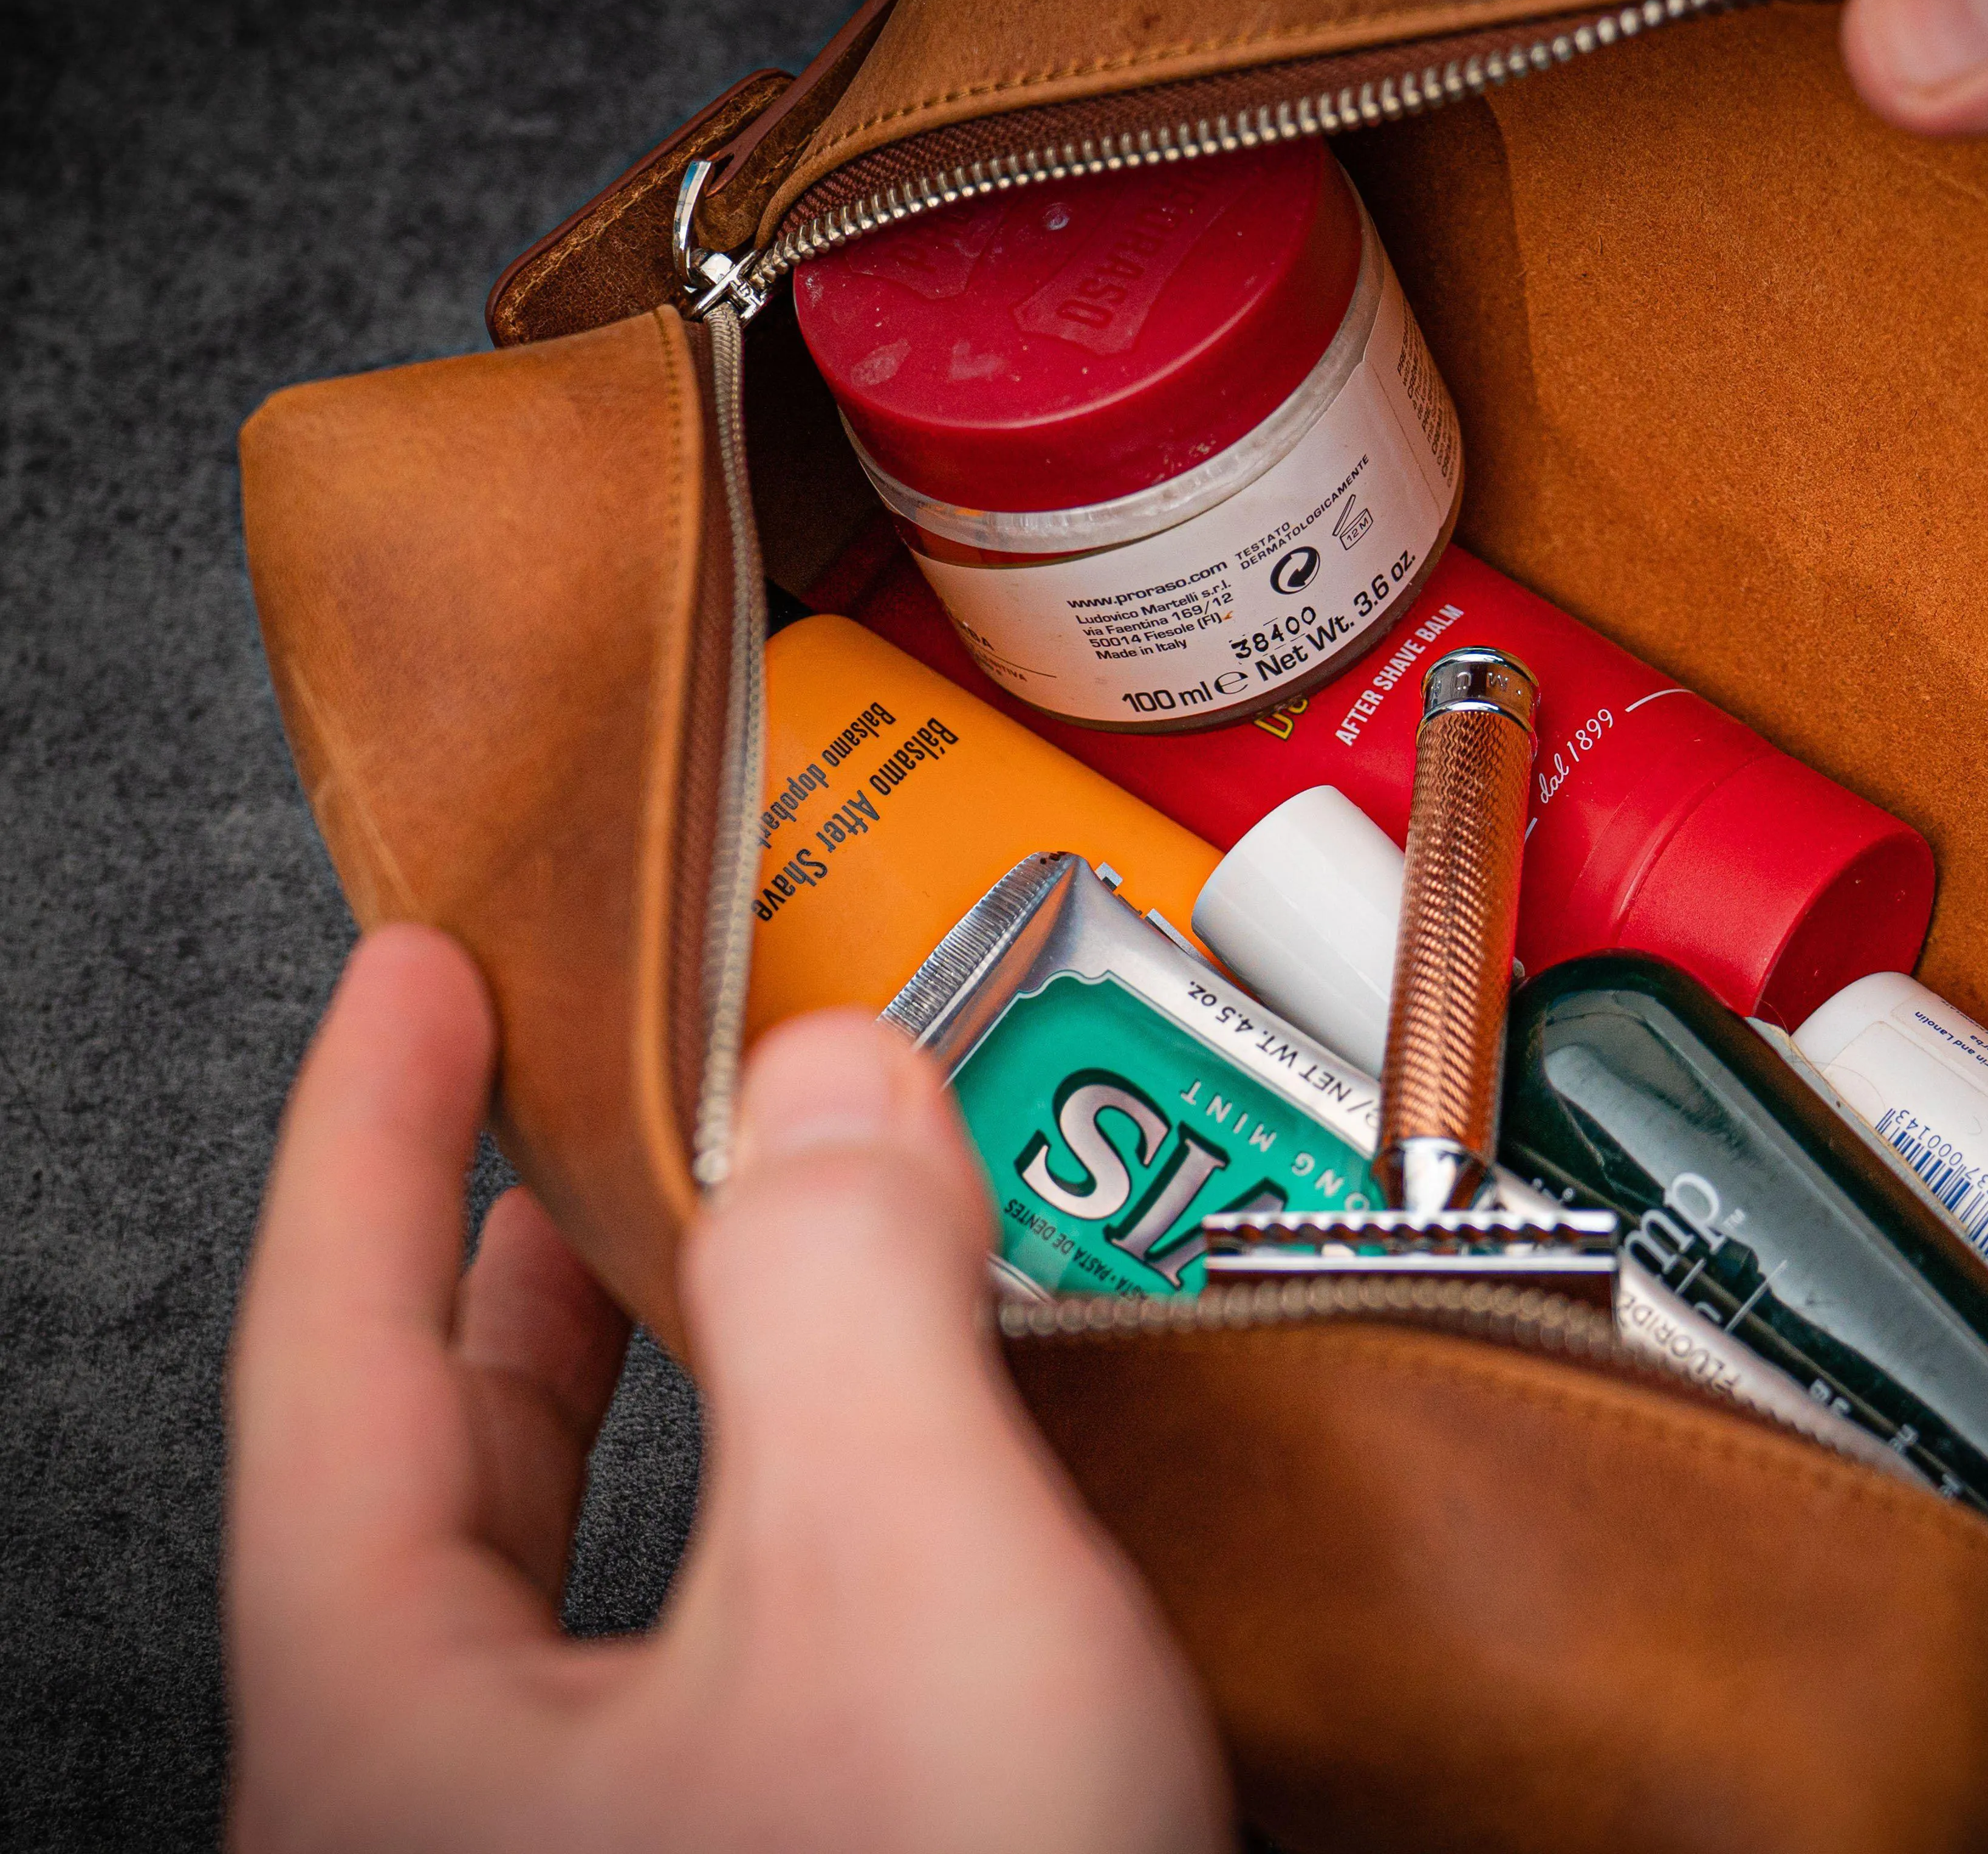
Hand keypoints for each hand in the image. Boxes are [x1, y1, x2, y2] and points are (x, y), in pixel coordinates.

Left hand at [225, 925, 1227, 1852]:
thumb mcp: (896, 1581)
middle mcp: (460, 1811)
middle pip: (439, 1475)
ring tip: (750, 1272)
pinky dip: (791, 1521)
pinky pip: (726, 1656)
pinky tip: (900, 1492)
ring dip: (677, 1397)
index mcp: (396, 1732)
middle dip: (528, 1264)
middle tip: (584, 1109)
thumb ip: (846, 1299)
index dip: (371, 1129)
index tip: (419, 980)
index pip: (325, 1358)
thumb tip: (831, 1093)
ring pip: (590, 1575)